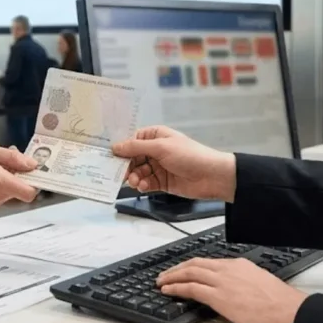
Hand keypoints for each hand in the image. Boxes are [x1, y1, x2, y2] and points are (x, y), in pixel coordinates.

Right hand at [0, 144, 38, 212]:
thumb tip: (31, 164)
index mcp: (0, 183)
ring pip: (6, 194)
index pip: (30, 193)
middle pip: (18, 191)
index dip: (34, 182)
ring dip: (3, 182)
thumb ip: (12, 158)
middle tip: (4, 163)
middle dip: (15, 176)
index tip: (32, 172)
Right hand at [111, 125, 236, 201]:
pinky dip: (142, 185)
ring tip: (135, 181)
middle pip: (132, 158)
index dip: (121, 148)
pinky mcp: (162, 181)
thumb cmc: (191, 156)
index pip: (132, 140)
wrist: (212, 177)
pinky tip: (143, 186)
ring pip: (137, 172)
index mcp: (156, 136)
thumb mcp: (161, 148)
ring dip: (134, 177)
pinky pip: (146, 183)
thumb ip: (137, 147)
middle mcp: (156, 150)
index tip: (110, 156)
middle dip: (126, 166)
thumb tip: (117, 146)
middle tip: (121, 173)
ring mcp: (158, 166)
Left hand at [158, 258, 306, 322]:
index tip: (183, 270)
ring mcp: (222, 281)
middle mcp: (228, 268)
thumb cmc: (279, 302)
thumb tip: (232, 290)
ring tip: (161, 281)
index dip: (192, 266)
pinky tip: (167, 290)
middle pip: (195, 263)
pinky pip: (191, 288)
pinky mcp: (218, 296)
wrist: (288, 310)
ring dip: (172, 276)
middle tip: (165, 274)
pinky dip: (176, 288)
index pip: (208, 262)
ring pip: (189, 273)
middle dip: (177, 268)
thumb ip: (241, 282)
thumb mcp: (258, 283)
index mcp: (238, 264)